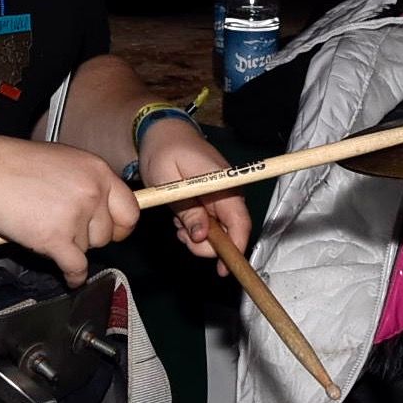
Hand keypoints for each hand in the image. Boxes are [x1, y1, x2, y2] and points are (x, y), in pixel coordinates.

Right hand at [0, 139, 137, 287]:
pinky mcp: (55, 238)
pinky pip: (76, 267)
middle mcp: (92, 193)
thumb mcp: (64, 162)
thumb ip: (86, 184)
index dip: (121, 225)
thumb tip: (101, 210)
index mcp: (98, 171)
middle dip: (89, 238)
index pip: (130, 208)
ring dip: (70, 248)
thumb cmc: (16, 165)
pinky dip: (73, 276)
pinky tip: (70, 277)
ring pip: (87, 250)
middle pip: (106, 234)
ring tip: (45, 229)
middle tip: (66, 229)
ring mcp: (75, 216)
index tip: (113, 232)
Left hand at [137, 117, 251, 273]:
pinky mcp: (215, 199)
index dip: (236, 248)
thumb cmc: (164, 151)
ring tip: (178, 225)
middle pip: (230, 233)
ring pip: (219, 231)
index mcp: (224, 184)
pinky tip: (181, 219)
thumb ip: (187, 208)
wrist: (163, 133)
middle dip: (208, 245)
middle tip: (182, 236)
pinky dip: (197, 228)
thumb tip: (202, 236)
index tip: (222, 269)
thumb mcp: (168, 180)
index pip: (240, 223)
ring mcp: (223, 195)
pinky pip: (212, 223)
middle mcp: (229, 191)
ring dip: (199, 237)